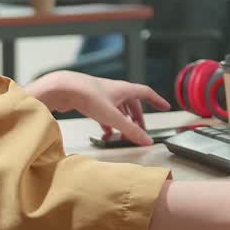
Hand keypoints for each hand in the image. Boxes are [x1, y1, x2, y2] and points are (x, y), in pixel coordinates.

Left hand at [26, 71, 170, 145]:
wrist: (63, 88)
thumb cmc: (88, 96)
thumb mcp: (113, 117)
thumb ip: (130, 130)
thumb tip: (147, 141)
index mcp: (125, 89)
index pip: (146, 93)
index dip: (157, 100)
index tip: (166, 107)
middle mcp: (115, 90)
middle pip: (132, 104)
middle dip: (138, 118)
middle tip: (141, 131)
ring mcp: (102, 95)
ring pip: (118, 109)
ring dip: (122, 121)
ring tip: (122, 136)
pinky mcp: (90, 100)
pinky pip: (105, 112)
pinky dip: (109, 123)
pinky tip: (105, 133)